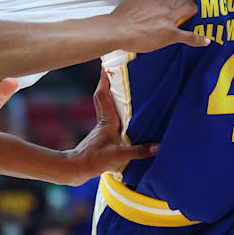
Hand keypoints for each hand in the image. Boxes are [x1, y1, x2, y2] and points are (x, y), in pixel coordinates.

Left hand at [61, 71, 157, 185]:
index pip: (103, 95)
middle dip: (108, 82)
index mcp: (107, 121)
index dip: (105, 80)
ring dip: (112, 95)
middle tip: (115, 69)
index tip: (108, 64)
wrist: (75, 170)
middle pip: (103, 96)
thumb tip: (158, 146)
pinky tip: (124, 115)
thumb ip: (138, 151)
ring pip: (106, 106)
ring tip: (122, 86)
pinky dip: (115, 110)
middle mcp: (104, 122)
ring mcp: (103, 129)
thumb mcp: (117, 156)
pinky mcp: (103, 137)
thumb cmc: (93, 161)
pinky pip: (110, 117)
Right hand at [112, 0, 209, 53]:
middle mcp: (166, 1)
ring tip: (199, 6)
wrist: (119, 30)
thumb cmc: (122, 16)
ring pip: (191, 7)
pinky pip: (188, 36)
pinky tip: (206, 40)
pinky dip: (198, 39)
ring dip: (195, 6)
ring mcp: (170, 17)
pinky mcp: (171, 33)